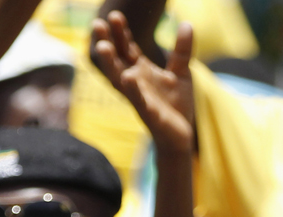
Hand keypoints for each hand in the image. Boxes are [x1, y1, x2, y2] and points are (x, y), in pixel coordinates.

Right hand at [92, 11, 194, 155]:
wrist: (181, 135)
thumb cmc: (176, 105)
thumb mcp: (182, 72)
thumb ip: (182, 50)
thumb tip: (186, 24)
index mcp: (142, 70)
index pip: (128, 47)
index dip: (121, 32)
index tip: (114, 15)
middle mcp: (135, 82)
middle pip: (118, 59)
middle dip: (107, 42)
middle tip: (97, 24)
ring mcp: (138, 98)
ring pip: (120, 79)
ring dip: (111, 64)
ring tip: (103, 47)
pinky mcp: (148, 113)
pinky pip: (138, 100)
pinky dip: (133, 89)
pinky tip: (128, 77)